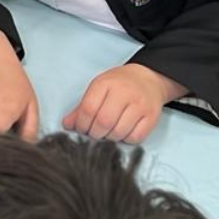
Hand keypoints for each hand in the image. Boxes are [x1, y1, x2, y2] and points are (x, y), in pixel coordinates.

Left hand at [62, 63, 184, 143]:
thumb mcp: (98, 88)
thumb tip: (67, 125)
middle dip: (95, 133)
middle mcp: (123, 93)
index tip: (80, 129)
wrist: (147, 78)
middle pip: (104, 122)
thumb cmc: (118, 84)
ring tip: (107, 133)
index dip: (81, 123)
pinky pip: (136, 138)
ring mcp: (139, 105)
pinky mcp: (151, 117)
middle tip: (93, 133)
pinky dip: (126, 140)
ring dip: (109, 138)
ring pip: (119, 132)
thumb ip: (82, 107)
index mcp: (105, 83)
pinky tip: (122, 133)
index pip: (88, 108)